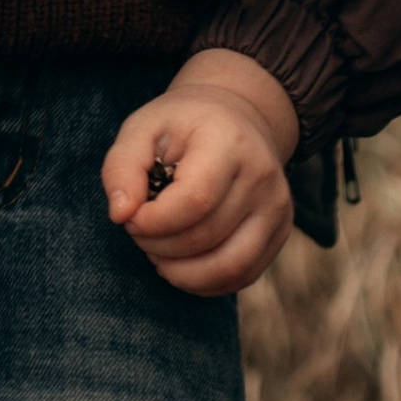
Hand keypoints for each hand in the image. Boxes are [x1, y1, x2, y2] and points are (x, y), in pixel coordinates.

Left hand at [102, 50, 297, 295]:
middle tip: (139, 231)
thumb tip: (120, 215)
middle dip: (159, 246)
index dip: (154, 221)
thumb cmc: (182, 125)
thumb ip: (122, 167)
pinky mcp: (280, 232)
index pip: (194, 200)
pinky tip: (181, 265)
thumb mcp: (142, 129)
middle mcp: (262, 175)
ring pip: (229, 266)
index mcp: (228, 140)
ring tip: (158, 254)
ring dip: (182, 273)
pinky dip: (205, 282)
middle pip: (206, 236)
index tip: (130, 217)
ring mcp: (277, 207)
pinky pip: (242, 276)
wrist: (236, 118)